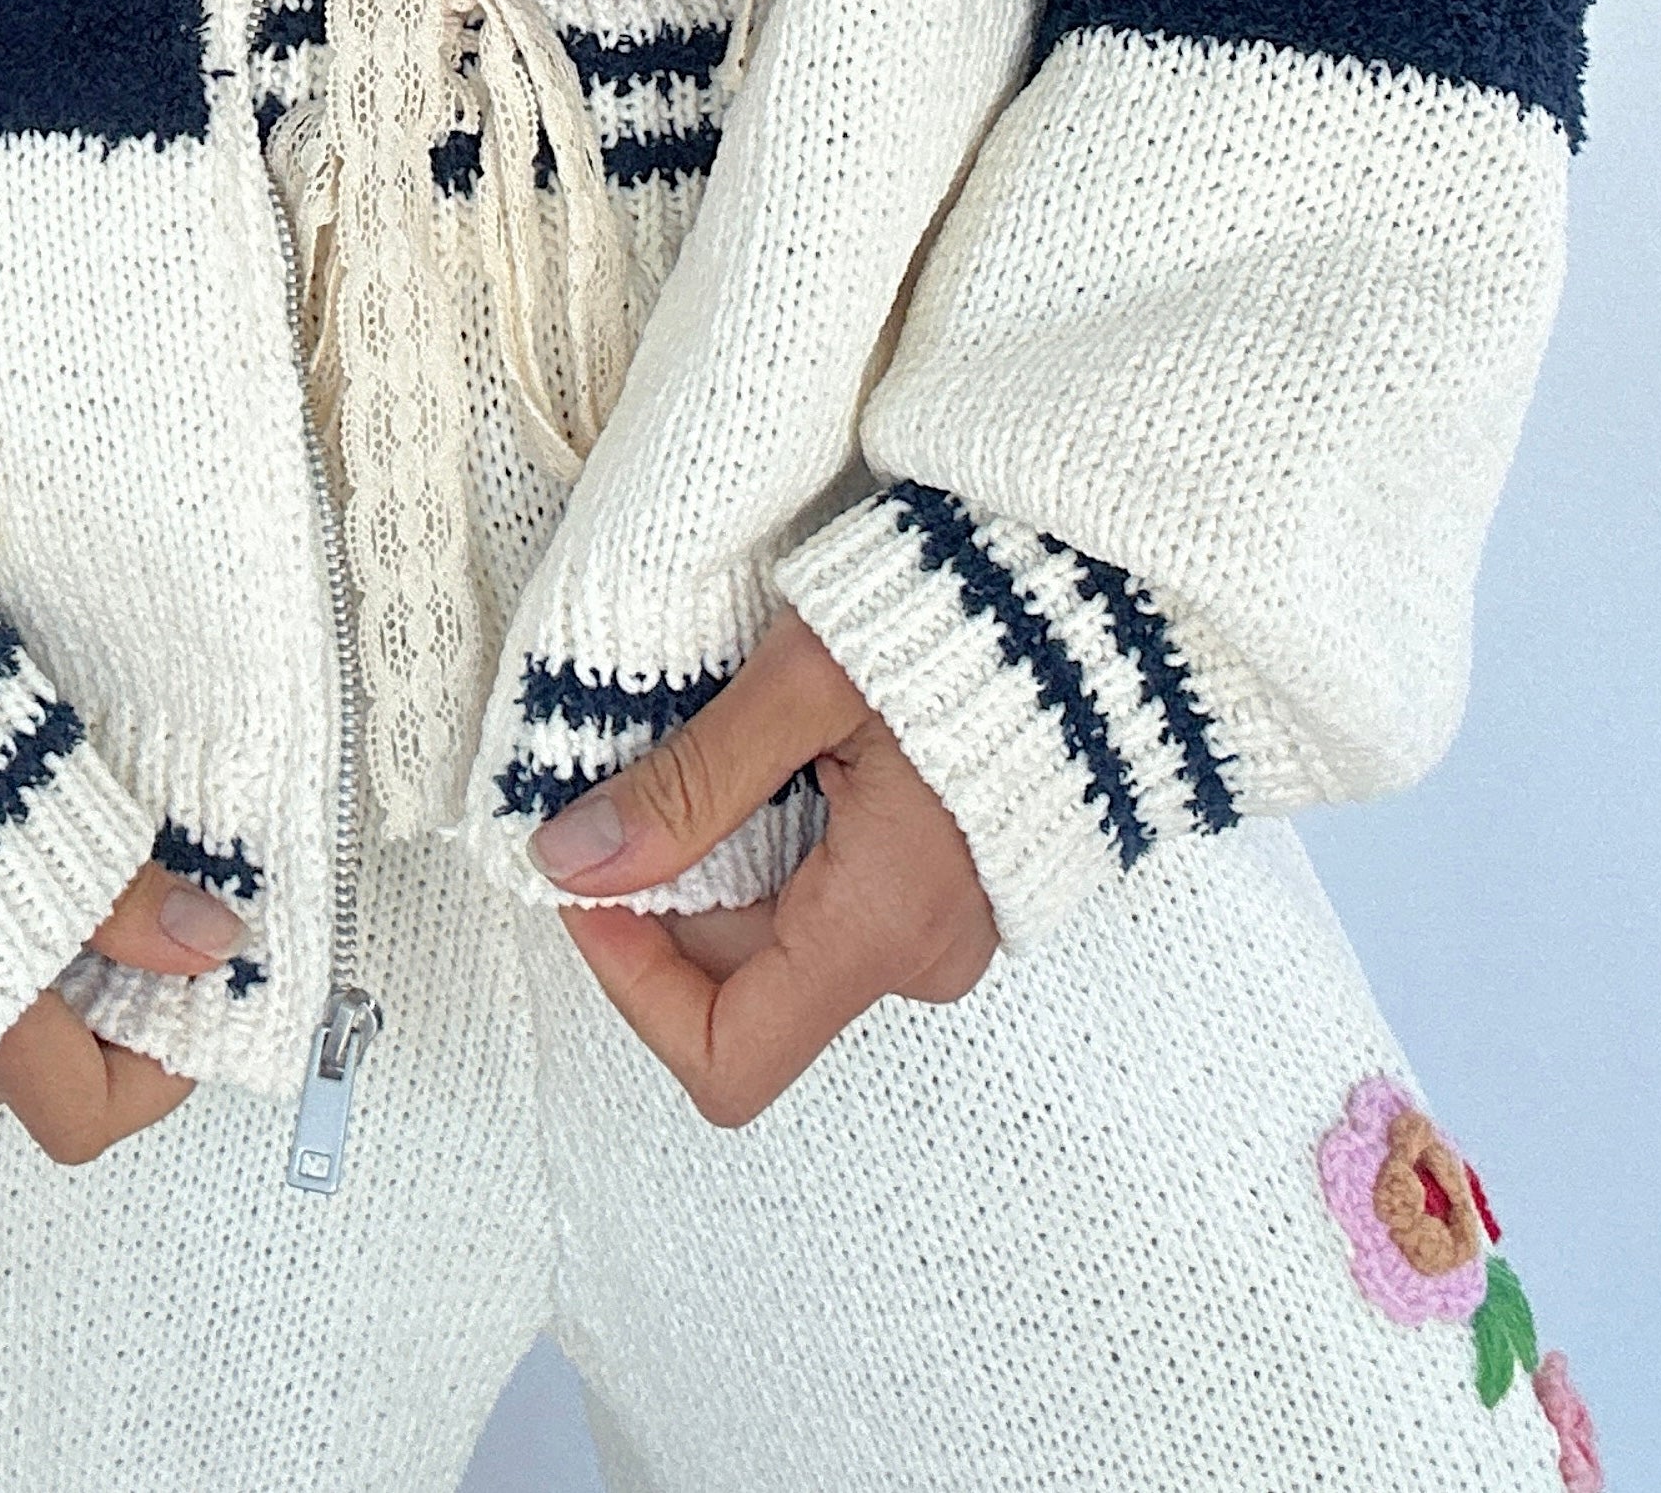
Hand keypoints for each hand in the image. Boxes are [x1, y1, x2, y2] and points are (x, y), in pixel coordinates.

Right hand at [0, 864, 244, 1162]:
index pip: (90, 1120)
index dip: (158, 1069)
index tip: (191, 990)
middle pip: (42, 1080)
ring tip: (62, 893)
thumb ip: (137, 912)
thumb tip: (211, 943)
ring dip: (37, 982)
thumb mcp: (62, 841)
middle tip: (142, 933)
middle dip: (103, 1015)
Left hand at [530, 609, 995, 1127]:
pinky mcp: (934, 889)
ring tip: (713, 745)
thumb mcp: (805, 687)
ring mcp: (933, 928)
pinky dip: (763, 844)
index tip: (588, 878)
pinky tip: (767, 757)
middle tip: (636, 775)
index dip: (630, 981)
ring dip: (710, 859)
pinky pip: (818, 902)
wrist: (1087, 603)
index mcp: (887, 925)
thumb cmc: (966, 628)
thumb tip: (573, 860)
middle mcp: (917, 955)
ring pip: (770, 939)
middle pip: (737, 988)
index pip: (727, 1057)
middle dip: (662, 893)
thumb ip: (688, 783)